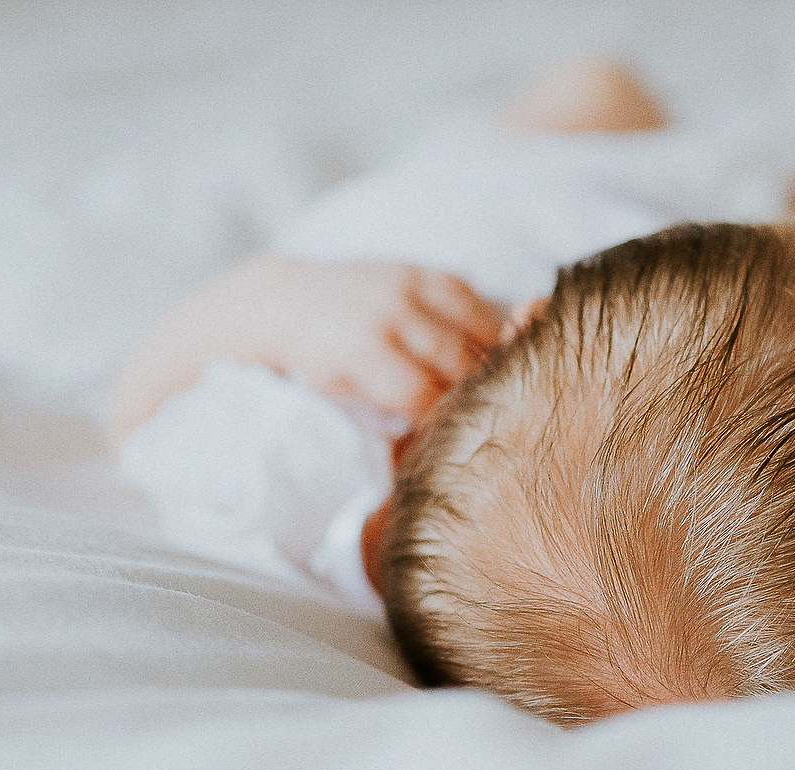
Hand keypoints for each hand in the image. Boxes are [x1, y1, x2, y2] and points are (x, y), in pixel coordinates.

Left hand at [110, 256, 503, 441]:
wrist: (285, 305)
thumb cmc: (313, 374)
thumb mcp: (335, 409)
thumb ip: (383, 436)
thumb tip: (427, 475)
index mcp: (360, 349)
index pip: (428, 396)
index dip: (450, 426)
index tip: (468, 450)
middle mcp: (388, 310)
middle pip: (462, 361)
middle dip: (485, 396)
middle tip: (506, 428)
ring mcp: (409, 284)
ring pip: (480, 327)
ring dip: (500, 364)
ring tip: (509, 397)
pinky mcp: (426, 270)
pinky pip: (478, 302)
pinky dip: (493, 332)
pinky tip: (499, 360)